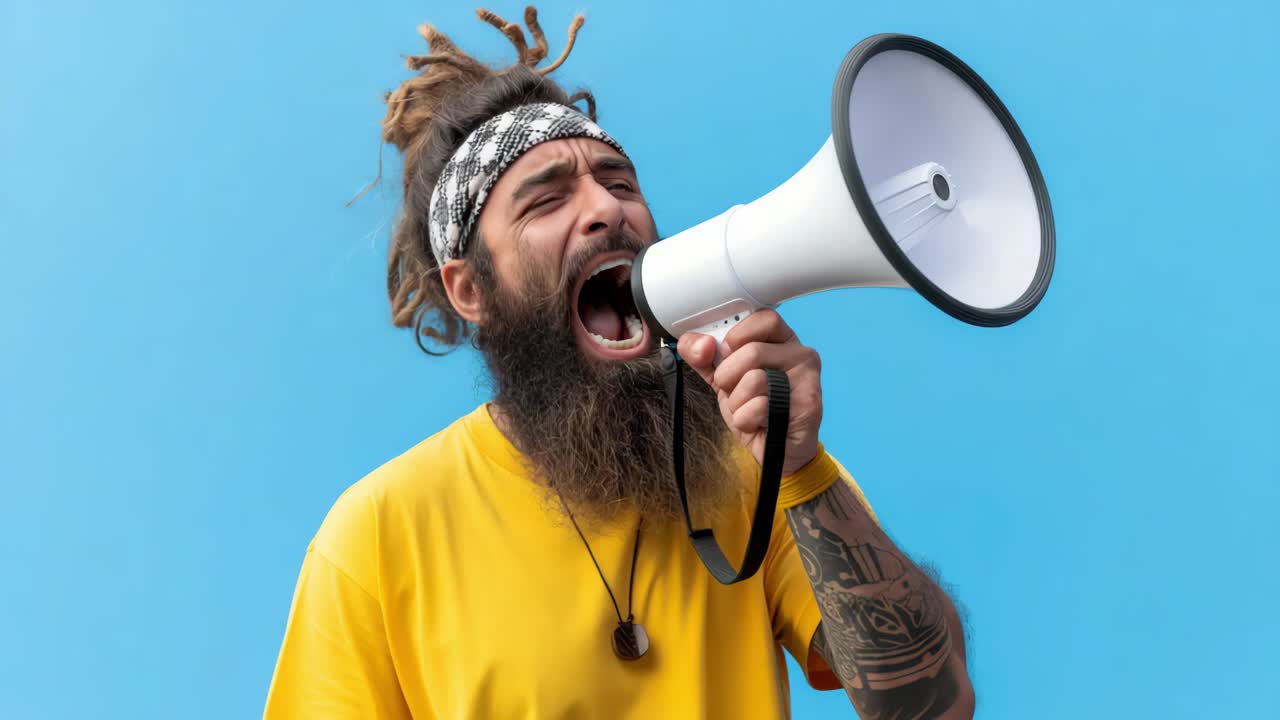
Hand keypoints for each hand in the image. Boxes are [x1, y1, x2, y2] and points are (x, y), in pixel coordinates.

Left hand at [676, 309, 822, 474]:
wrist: (778, 454)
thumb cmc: (756, 411)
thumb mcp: (724, 380)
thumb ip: (704, 358)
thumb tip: (694, 343)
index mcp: (782, 341)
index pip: (764, 317)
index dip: (738, 335)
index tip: (728, 353)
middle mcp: (801, 355)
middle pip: (753, 351)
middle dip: (729, 377)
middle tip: (735, 392)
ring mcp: (808, 380)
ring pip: (755, 380)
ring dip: (737, 403)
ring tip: (749, 410)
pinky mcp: (808, 405)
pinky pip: (759, 406)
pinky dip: (746, 420)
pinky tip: (758, 424)